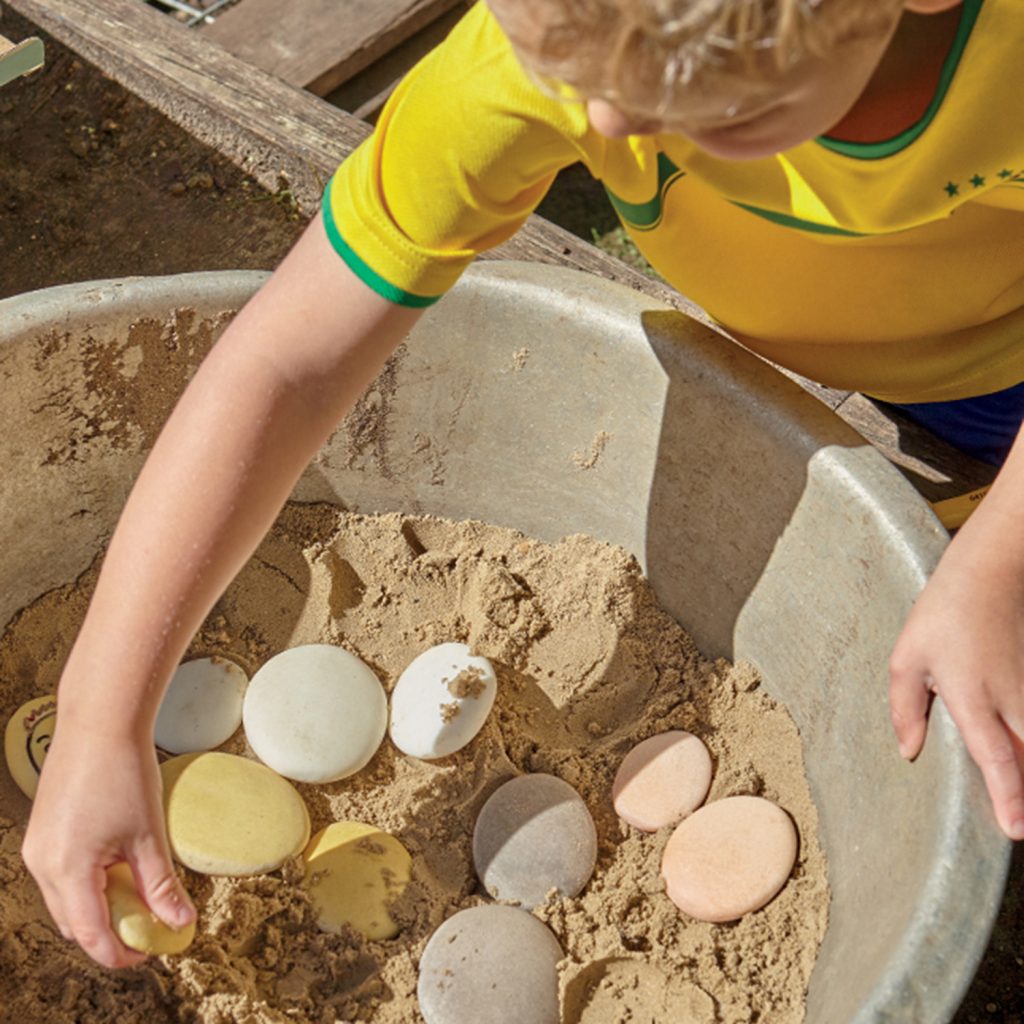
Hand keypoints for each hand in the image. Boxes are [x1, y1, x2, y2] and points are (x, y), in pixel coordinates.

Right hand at [21, 721, 194, 966]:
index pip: (90, 934)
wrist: (99, 723)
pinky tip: (120, 867)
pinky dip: (88, 884)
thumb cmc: (124, 772)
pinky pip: (61, 875)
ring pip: (66, 900)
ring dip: (99, 907)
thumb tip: (179, 922)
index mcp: (67, 870)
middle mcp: (42, 864)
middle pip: (74, 922)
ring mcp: (37, 848)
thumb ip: (161, 885)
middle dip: (110, 932)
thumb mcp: (148, 834)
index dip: (120, 953)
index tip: (149, 954)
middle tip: (150, 926)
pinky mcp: (42, 832)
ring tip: (141, 894)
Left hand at [889, 504, 1023, 840]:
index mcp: (972, 696)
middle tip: (1020, 826)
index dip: (1009, 797)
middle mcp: (1011, 700)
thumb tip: (908, 752)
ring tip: (1019, 804)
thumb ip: (905, 710)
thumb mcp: (907, 658)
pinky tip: (1020, 763)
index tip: (1016, 830)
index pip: (997, 757)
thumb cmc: (942, 616)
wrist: (990, 575)